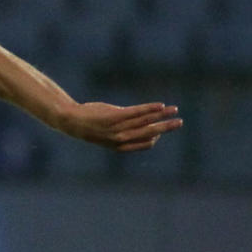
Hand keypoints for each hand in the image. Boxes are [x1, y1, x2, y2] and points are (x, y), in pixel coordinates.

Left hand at [54, 101, 181, 152]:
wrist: (72, 121)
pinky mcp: (114, 116)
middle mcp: (120, 139)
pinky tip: (160, 105)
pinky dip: (150, 108)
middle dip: (166, 128)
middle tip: (180, 122)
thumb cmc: (91, 126)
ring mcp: (117, 128)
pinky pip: (137, 112)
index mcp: (119, 146)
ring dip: (162, 115)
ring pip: (146, 121)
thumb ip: (125, 131)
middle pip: (150, 133)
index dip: (155, 137)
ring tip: (174, 110)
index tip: (161, 131)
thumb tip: (142, 125)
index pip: (145, 143)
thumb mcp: (107, 134)